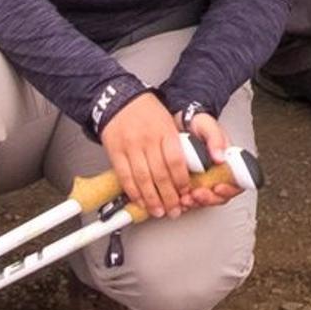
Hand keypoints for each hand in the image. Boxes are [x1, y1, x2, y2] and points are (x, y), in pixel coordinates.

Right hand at [101, 92, 199, 217]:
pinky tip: (140, 201)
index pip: (175, 160)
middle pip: (160, 174)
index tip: (185, 192)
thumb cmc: (147, 111)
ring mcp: (130, 146)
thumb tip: (195, 166)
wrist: (120, 99)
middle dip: (169, 196)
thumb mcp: (170, 121)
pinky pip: (125, 176)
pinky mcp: (115, 152)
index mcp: (165, 131)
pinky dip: (133, 192)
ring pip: (142, 178)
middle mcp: (148, 139)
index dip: (181, 181)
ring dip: (151, 199)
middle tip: (174, 209)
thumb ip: (180, 144)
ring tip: (159, 211)